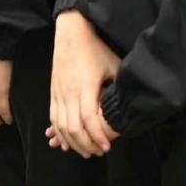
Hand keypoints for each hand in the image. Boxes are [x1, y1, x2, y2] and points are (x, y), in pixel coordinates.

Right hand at [48, 10, 120, 156]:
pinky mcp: (53, 92)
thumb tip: (133, 101)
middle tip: (99, 152)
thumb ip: (119, 85)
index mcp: (85, 87)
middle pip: (74, 128)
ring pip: (61, 126)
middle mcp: (69, 93)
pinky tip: (67, 141)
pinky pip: (53, 118)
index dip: (98, 136)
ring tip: (85, 151)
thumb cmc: (95, 48)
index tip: (107, 147)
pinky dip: (59, 132)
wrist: (72, 32)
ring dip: (72, 142)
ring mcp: (58, 93)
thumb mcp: (113, 65)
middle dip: (86, 144)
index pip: (90, 120)